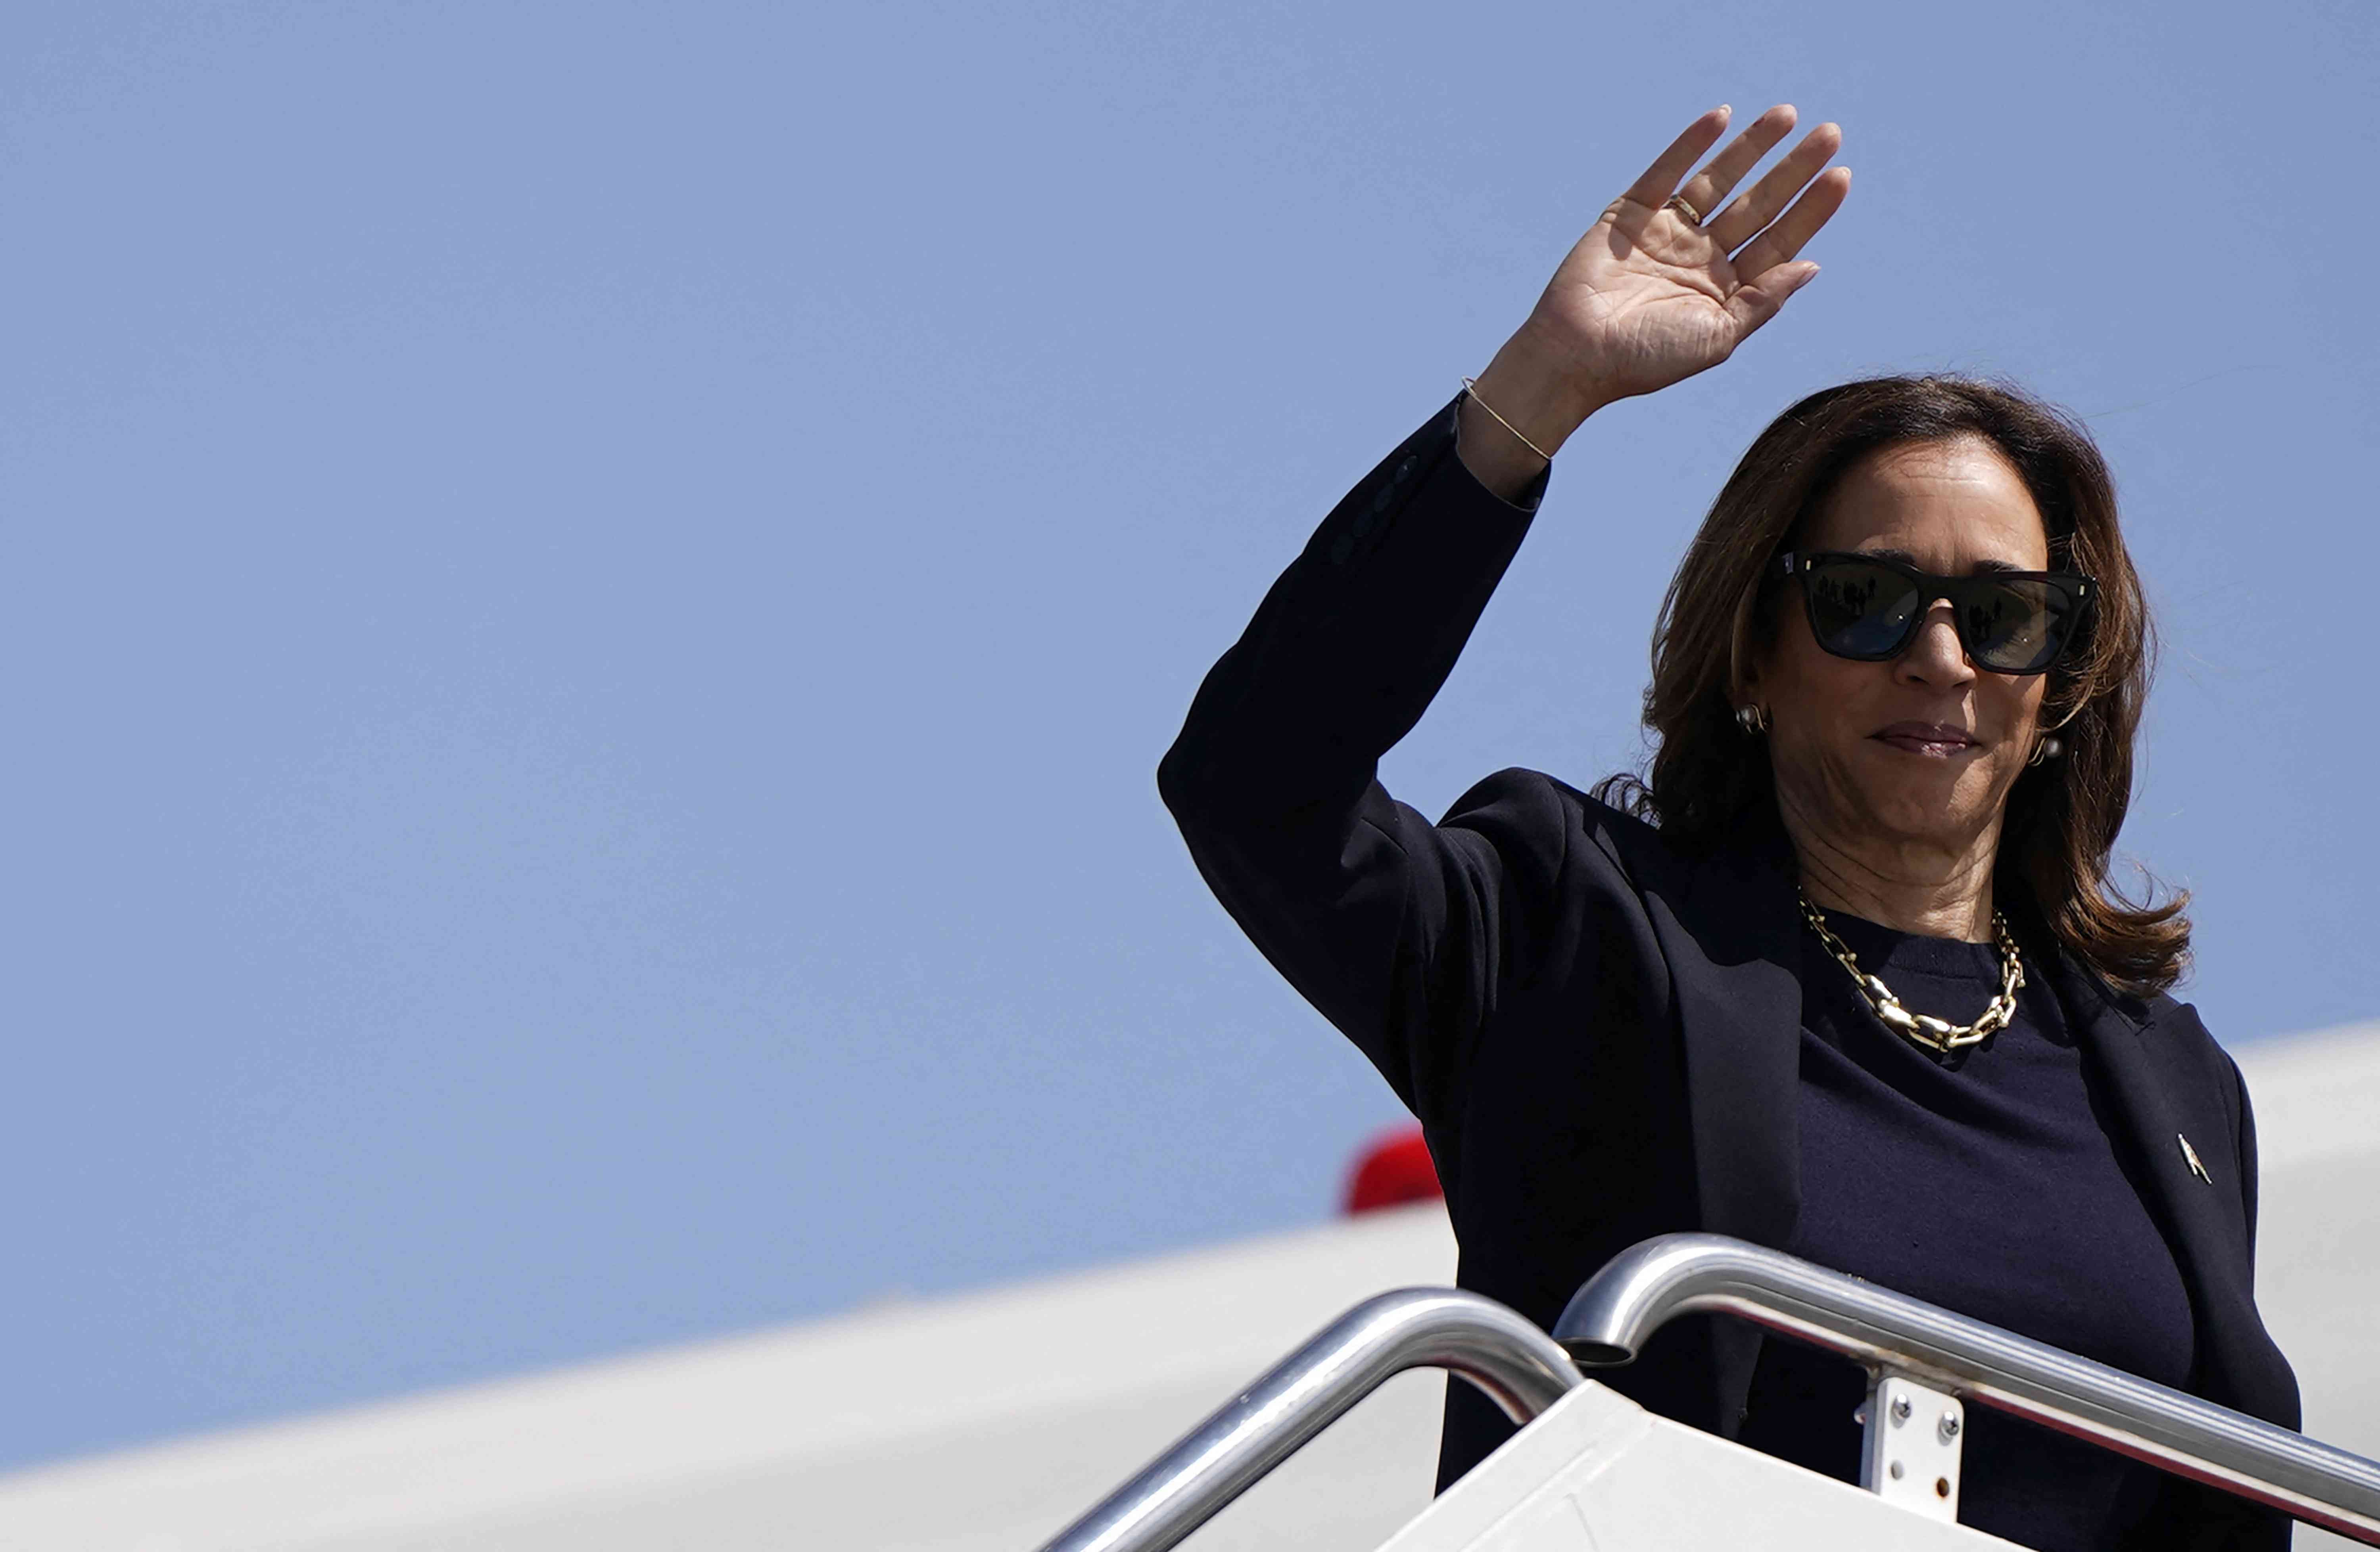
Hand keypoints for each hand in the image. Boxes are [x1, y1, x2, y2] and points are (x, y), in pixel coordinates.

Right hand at [1461, 106, 1849, 488]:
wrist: (1576, 356)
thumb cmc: (1645, 359)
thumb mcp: (1718, 337)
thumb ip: (1763, 301)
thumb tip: (1811, 265)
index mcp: (1724, 289)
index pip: (1778, 240)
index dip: (1810, 209)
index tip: (1840, 177)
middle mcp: (1700, 257)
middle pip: (1757, 204)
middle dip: (1794, 170)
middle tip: (1831, 135)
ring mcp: (1666, 233)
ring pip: (1718, 180)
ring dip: (1753, 147)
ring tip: (1788, 115)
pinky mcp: (1631, 214)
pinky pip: (1667, 171)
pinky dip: (1692, 144)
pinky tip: (1722, 117)